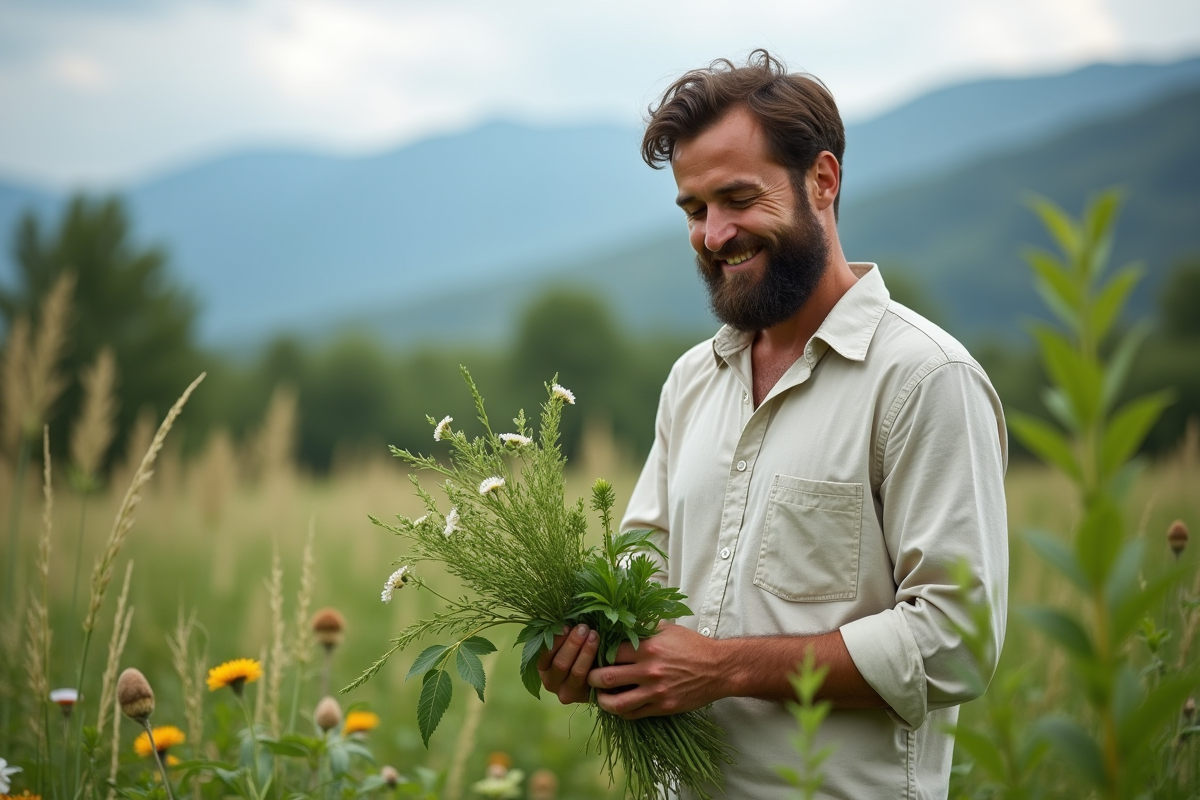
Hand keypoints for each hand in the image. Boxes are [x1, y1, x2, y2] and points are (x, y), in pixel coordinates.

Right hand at [537, 624, 599, 704]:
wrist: (594, 672)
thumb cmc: (575, 649)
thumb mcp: (564, 642)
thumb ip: (562, 632)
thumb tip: (563, 615)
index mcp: (542, 667)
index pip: (545, 654)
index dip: (556, 640)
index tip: (566, 626)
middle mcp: (551, 683)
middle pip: (561, 663)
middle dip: (573, 644)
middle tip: (584, 628)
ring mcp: (567, 693)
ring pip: (577, 672)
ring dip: (586, 652)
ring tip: (595, 635)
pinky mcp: (585, 697)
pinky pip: (592, 681)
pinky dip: (598, 665)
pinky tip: (603, 650)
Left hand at [587, 623, 728, 719]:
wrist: (718, 668)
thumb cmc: (692, 646)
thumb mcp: (668, 629)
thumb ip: (644, 628)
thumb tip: (621, 623)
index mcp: (648, 648)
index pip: (610, 652)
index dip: (598, 654)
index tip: (594, 655)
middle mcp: (649, 670)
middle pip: (607, 678)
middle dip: (592, 678)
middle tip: (589, 677)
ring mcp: (656, 691)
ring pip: (618, 703)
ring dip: (603, 701)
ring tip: (600, 697)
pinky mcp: (663, 707)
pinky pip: (635, 714)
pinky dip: (622, 712)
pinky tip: (619, 706)